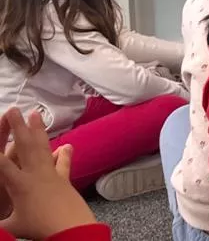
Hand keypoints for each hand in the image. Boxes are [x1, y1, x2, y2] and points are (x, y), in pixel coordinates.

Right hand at [0, 109, 95, 238]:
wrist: (71, 228)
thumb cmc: (38, 228)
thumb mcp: (11, 227)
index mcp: (19, 184)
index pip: (1, 163)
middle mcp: (35, 174)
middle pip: (24, 146)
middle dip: (18, 126)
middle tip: (14, 109)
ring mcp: (51, 174)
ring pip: (43, 147)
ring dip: (39, 130)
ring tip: (36, 114)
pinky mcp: (64, 180)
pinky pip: (62, 164)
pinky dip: (63, 155)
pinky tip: (66, 146)